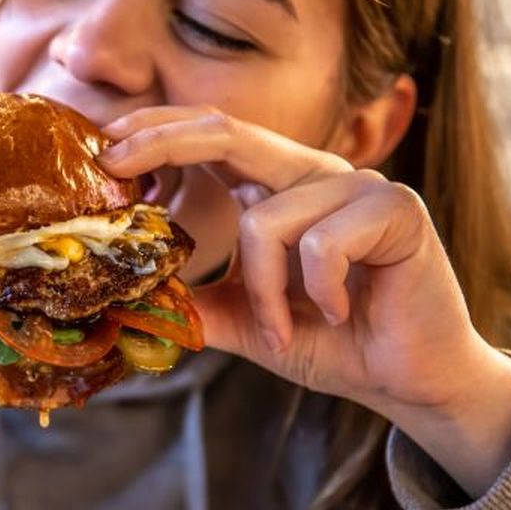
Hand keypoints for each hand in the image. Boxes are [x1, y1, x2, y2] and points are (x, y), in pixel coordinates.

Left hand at [100, 106, 510, 495]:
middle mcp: (312, 173)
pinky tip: (338, 312)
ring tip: (283, 331)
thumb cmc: (333, 341)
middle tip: (113, 166)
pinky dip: (314, 292)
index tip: (102, 151)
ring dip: (261, 291)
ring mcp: (356, 184)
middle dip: (161, 142)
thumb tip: (132, 298)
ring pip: (266, 220)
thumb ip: (198, 303)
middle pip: (226, 130)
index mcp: (277, 186)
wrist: (408, 379)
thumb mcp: (247, 321)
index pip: (209, 137)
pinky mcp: (396, 208)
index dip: (155, 133)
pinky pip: (320, 244)